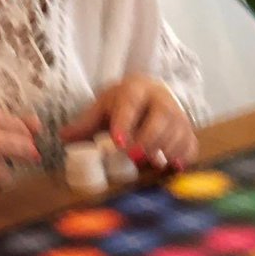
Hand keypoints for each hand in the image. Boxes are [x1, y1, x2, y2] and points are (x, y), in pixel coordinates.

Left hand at [60, 75, 198, 169]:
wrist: (151, 94)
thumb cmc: (124, 103)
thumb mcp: (103, 107)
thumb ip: (85, 123)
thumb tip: (63, 136)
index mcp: (136, 89)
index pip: (131, 103)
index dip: (125, 123)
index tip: (117, 142)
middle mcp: (161, 99)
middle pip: (161, 117)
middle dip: (148, 138)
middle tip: (133, 156)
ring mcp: (178, 115)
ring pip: (178, 132)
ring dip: (164, 149)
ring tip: (151, 161)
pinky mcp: (188, 130)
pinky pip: (191, 144)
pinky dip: (183, 157)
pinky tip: (172, 166)